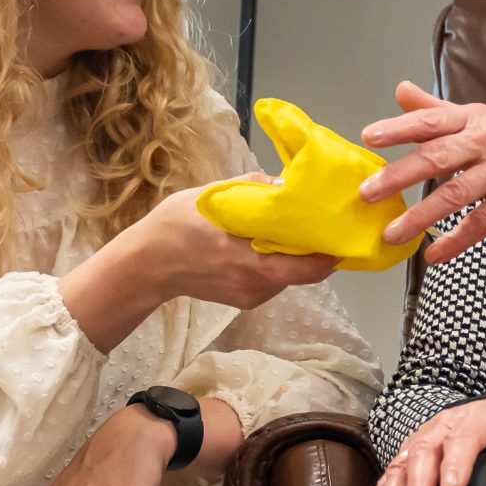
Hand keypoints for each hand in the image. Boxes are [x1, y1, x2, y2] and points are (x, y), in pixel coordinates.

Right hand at [132, 176, 345, 307]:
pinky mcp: (244, 301)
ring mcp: (249, 296)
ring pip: (288, 277)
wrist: (146, 264)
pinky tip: (268, 246)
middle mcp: (254, 285)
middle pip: (302, 273)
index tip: (339, 232)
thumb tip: (286, 184)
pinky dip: (278, 265)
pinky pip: (273, 282)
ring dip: (295, 257)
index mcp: (248, 260)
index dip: (329, 254)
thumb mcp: (212, 197)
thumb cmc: (175, 226)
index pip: (306, 268)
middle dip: (315, 252)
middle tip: (322, 227)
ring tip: (295, 232)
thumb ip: (253, 188)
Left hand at [357, 81, 485, 267]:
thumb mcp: (483, 121)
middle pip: (437, 157)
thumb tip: (400, 90)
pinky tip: (434, 255)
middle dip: (399, 175)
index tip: (369, 137)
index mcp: (475, 118)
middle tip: (368, 192)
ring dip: (421, 216)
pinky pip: (481, 223)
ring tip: (393, 234)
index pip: (431, 121)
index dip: (399, 127)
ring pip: (455, 194)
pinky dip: (456, 241)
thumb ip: (438, 109)